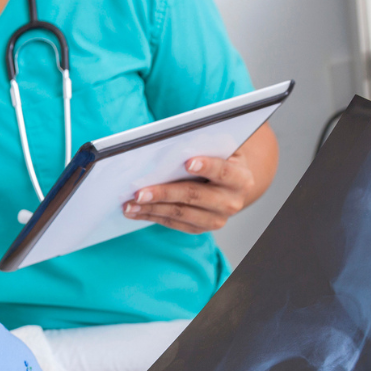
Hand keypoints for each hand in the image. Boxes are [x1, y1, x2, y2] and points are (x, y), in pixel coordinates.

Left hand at [122, 122, 278, 233]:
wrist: (230, 185)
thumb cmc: (219, 159)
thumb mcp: (219, 149)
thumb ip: (205, 145)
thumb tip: (174, 142)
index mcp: (240, 178)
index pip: (223, 171)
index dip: (206, 166)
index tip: (187, 161)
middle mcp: (231, 202)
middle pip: (194, 196)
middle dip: (164, 193)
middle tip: (139, 192)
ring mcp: (216, 219)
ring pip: (179, 213)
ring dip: (151, 208)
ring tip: (129, 203)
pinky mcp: (200, 228)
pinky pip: (173, 223)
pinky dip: (151, 216)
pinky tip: (134, 210)